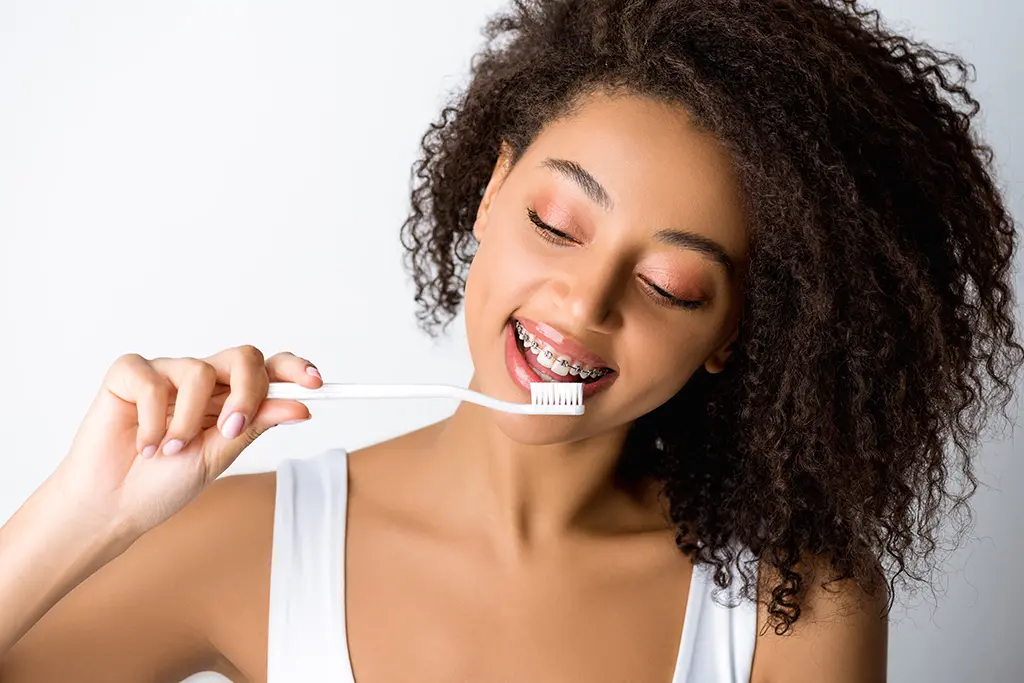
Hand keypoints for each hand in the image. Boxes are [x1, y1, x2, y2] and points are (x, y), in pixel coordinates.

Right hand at [52, 346, 320, 541]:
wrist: (113, 505)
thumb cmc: (164, 482)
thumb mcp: (219, 455)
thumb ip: (255, 426)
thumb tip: (301, 407)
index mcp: (231, 398)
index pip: (269, 370)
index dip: (295, 369)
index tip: (315, 383)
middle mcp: (203, 380)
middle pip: (244, 356)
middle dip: (247, 391)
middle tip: (230, 430)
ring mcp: (166, 373)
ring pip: (200, 372)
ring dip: (188, 422)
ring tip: (169, 452)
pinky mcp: (129, 374)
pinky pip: (153, 381)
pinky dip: (151, 420)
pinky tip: (142, 446)